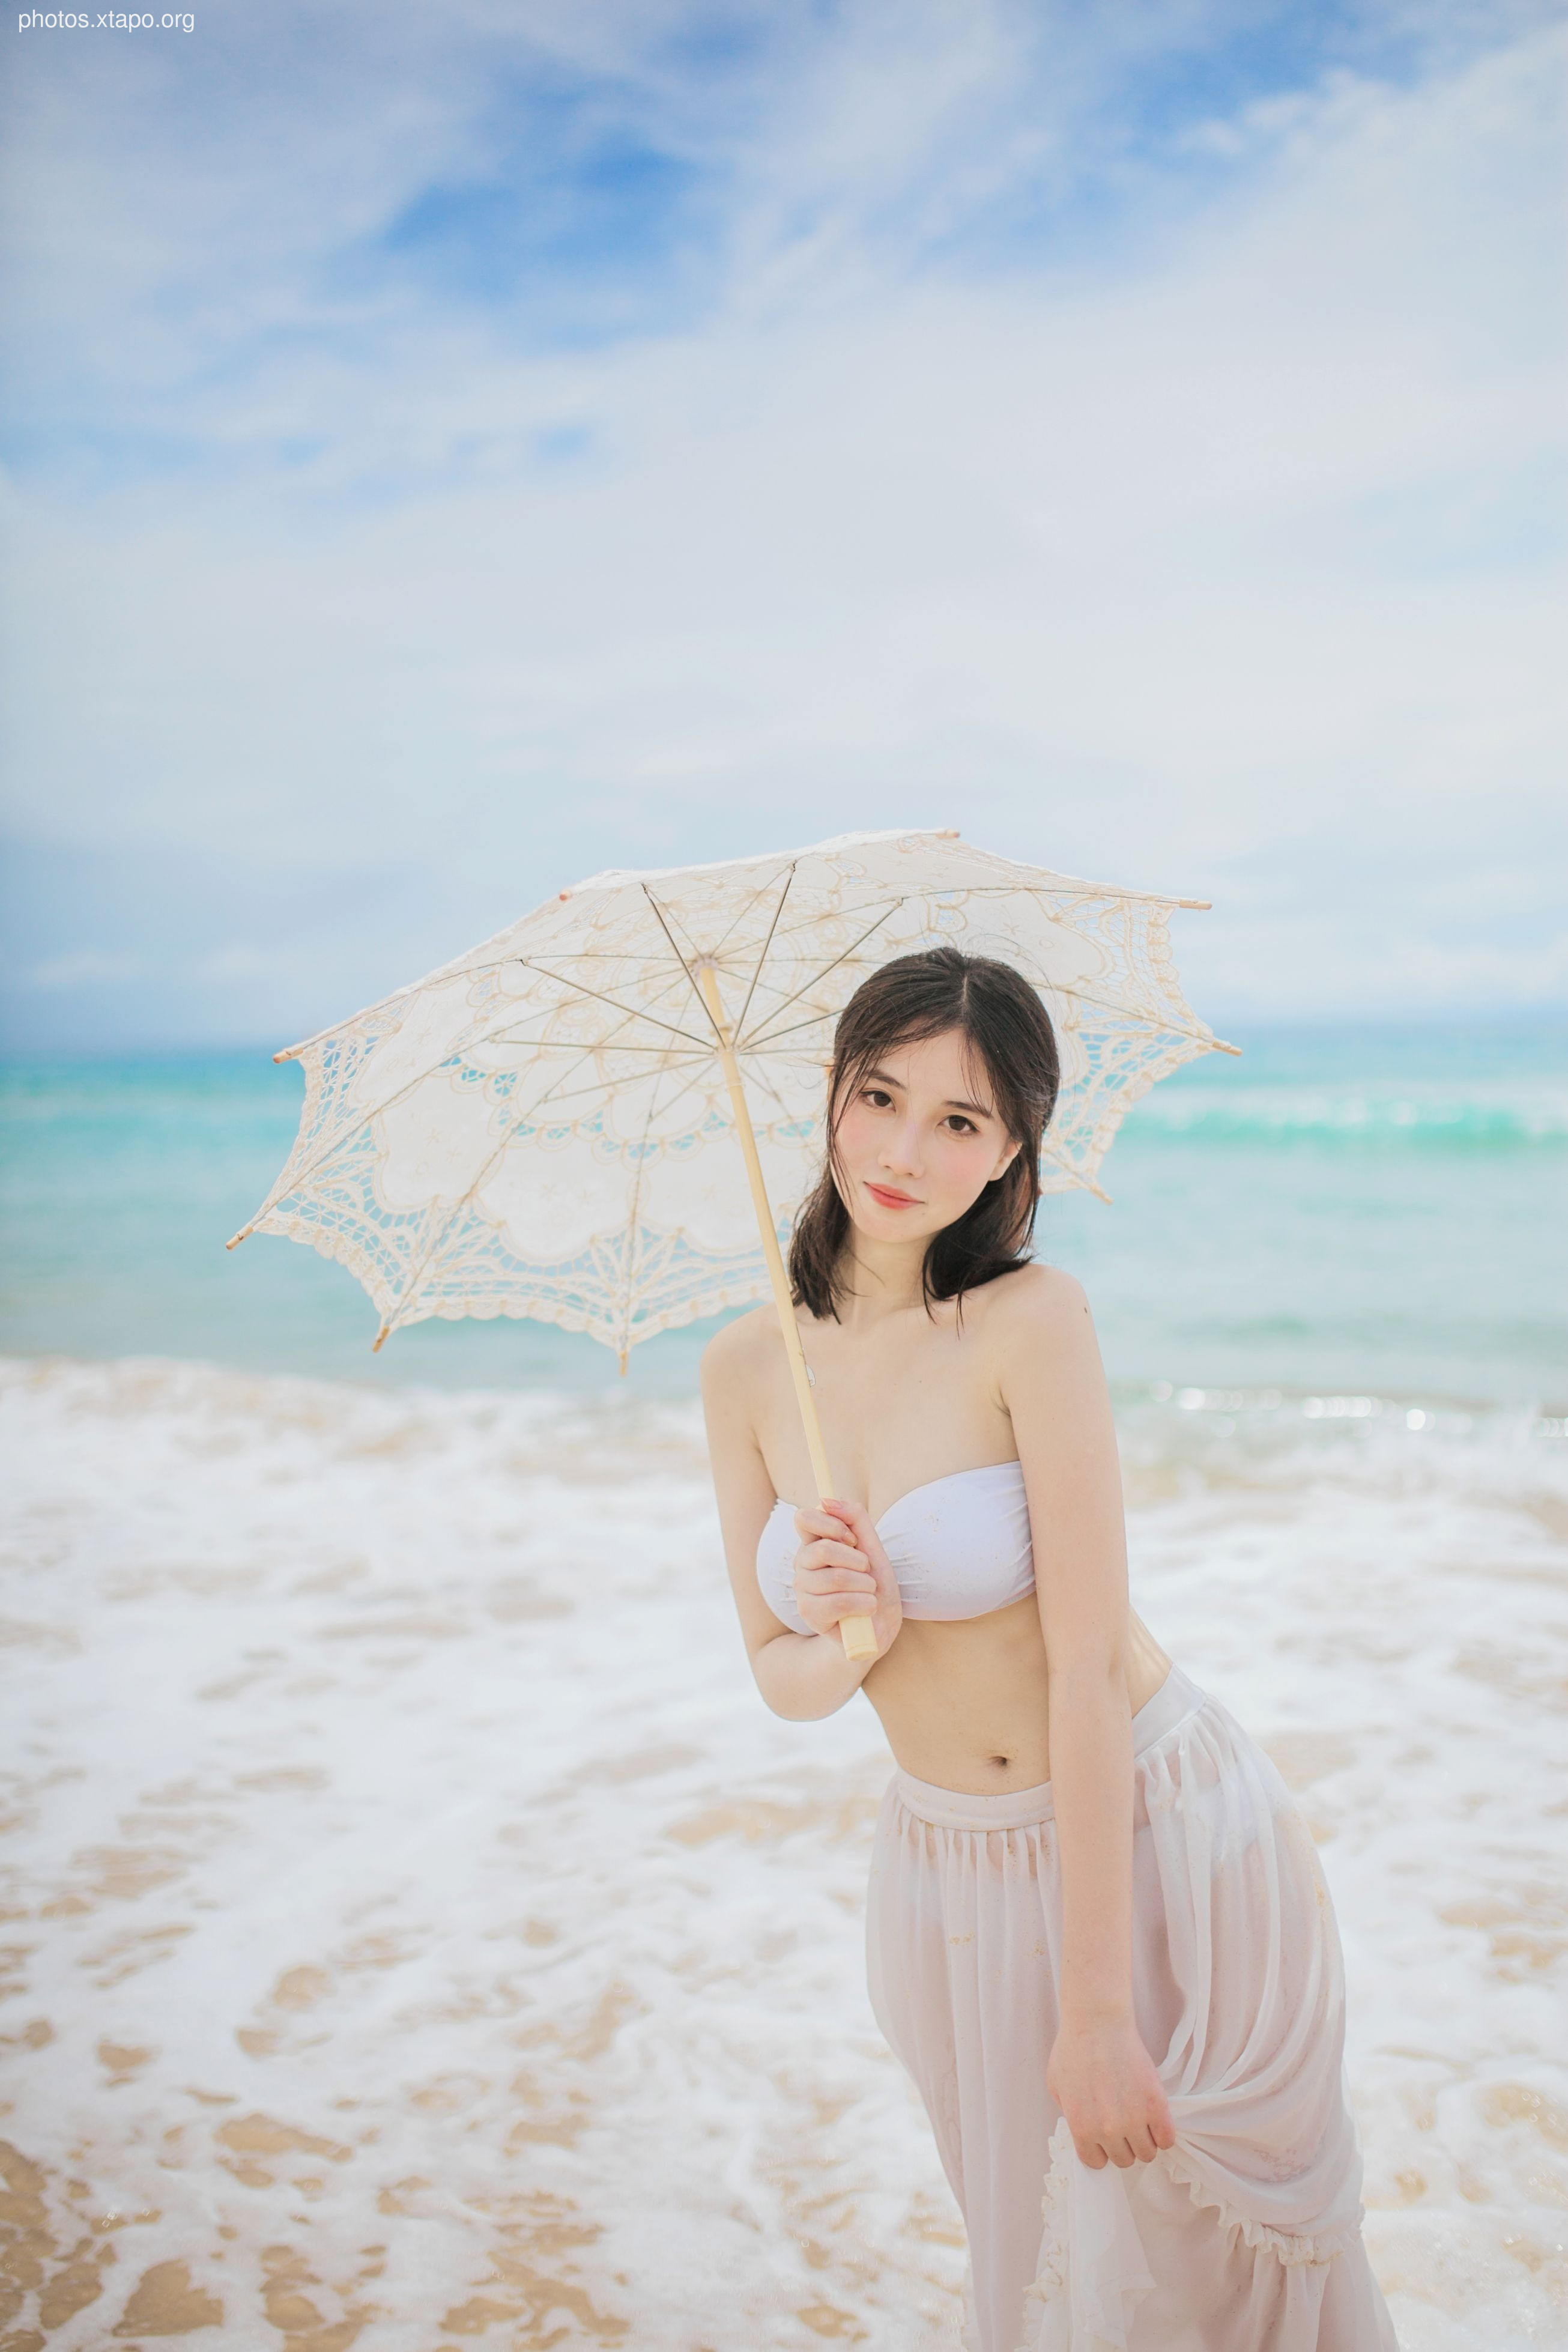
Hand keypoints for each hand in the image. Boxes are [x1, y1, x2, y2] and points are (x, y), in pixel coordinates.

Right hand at [791, 1498, 902, 1658]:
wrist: (881, 1626)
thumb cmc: (875, 1586)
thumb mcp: (873, 1547)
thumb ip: (855, 1518)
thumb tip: (826, 1499)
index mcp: (815, 1543)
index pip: (804, 1518)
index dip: (830, 1524)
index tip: (852, 1538)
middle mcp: (803, 1565)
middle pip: (823, 1549)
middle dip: (857, 1560)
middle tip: (867, 1571)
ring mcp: (803, 1590)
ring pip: (835, 1578)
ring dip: (865, 1585)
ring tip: (870, 1593)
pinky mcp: (809, 1614)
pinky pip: (838, 1603)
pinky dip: (863, 1604)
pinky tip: (867, 1608)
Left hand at [1047, 2014, 1174, 2169]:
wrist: (1098, 2024)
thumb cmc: (1073, 2049)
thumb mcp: (1056, 2088)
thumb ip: (1070, 2116)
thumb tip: (1083, 2130)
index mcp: (1081, 2129)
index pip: (1096, 2163)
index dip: (1101, 2150)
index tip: (1104, 2138)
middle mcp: (1108, 2131)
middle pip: (1124, 2160)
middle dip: (1123, 2145)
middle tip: (1123, 2125)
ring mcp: (1134, 2120)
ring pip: (1147, 2153)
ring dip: (1144, 2141)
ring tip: (1140, 2121)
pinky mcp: (1156, 2106)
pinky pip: (1167, 2139)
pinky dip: (1163, 2134)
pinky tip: (1156, 2120)